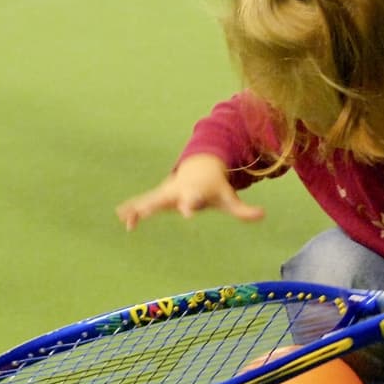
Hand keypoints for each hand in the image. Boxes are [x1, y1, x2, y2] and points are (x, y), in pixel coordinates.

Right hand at [115, 154, 265, 230]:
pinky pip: (143, 202)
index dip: (190, 206)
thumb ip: (244, 210)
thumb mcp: (229, 198)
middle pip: (165, 200)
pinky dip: (132, 208)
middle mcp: (177, 192)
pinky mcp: (159, 195)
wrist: (200, 167)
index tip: (187, 213)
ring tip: (123, 216)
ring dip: (137, 208)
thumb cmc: (215, 187)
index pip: (193, 201)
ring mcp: (166, 193)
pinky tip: (121, 216)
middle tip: (142, 214)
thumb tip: (262, 215)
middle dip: (153, 206)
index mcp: (194, 193)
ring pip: (149, 200)